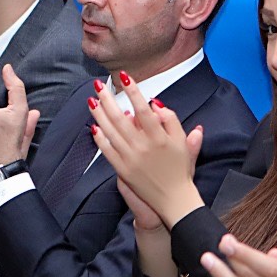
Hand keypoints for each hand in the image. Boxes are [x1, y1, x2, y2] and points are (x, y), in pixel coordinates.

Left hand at [91, 75, 202, 224]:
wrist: (174, 199)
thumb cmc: (180, 169)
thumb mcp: (183, 142)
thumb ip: (172, 120)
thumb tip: (156, 104)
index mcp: (159, 138)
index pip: (143, 109)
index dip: (132, 91)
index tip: (124, 77)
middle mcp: (143, 147)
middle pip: (121, 118)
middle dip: (108, 99)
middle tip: (99, 85)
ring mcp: (131, 159)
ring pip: (111, 132)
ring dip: (99, 114)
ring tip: (92, 100)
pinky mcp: (122, 170)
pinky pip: (107, 151)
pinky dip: (99, 139)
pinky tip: (94, 127)